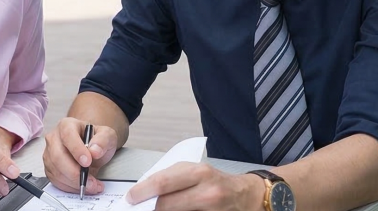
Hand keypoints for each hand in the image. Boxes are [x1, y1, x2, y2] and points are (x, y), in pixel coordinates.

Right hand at [42, 117, 118, 194]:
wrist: (92, 149)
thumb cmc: (96, 140)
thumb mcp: (107, 135)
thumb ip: (103, 140)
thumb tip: (94, 150)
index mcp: (67, 125)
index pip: (67, 135)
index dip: (76, 150)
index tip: (87, 162)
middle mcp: (54, 138)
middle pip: (58, 156)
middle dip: (75, 172)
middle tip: (91, 180)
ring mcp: (49, 153)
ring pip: (56, 171)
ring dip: (74, 182)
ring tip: (91, 185)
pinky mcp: (49, 168)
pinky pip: (55, 180)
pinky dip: (69, 187)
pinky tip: (81, 186)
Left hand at [125, 163, 266, 210]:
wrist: (247, 196)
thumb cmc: (217, 181)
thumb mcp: (196, 171)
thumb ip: (172, 178)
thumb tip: (146, 190)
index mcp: (200, 174)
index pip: (163, 183)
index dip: (142, 192)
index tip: (131, 198)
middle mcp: (207, 193)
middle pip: (166, 205)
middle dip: (148, 207)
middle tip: (138, 207)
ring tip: (154, 209)